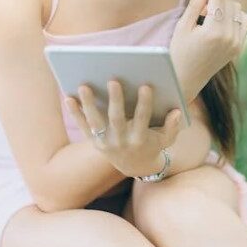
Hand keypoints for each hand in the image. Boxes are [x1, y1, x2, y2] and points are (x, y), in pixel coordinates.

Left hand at [64, 80, 182, 176]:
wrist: (135, 167)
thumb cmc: (152, 145)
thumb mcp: (166, 139)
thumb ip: (172, 126)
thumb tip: (177, 111)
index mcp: (140, 139)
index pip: (143, 119)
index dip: (145, 103)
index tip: (146, 85)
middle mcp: (121, 142)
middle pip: (117, 119)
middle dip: (115, 99)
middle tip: (113, 79)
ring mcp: (105, 143)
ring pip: (96, 122)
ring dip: (89, 104)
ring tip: (84, 85)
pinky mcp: (94, 142)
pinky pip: (83, 126)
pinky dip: (75, 112)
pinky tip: (68, 97)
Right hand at [170, 0, 246, 100]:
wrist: (185, 80)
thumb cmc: (178, 54)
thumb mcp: (182, 26)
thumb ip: (196, 4)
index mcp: (214, 32)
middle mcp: (230, 37)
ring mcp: (237, 43)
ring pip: (237, 8)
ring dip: (223, 3)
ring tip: (205, 13)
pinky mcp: (238, 47)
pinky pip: (243, 21)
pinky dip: (233, 14)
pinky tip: (217, 19)